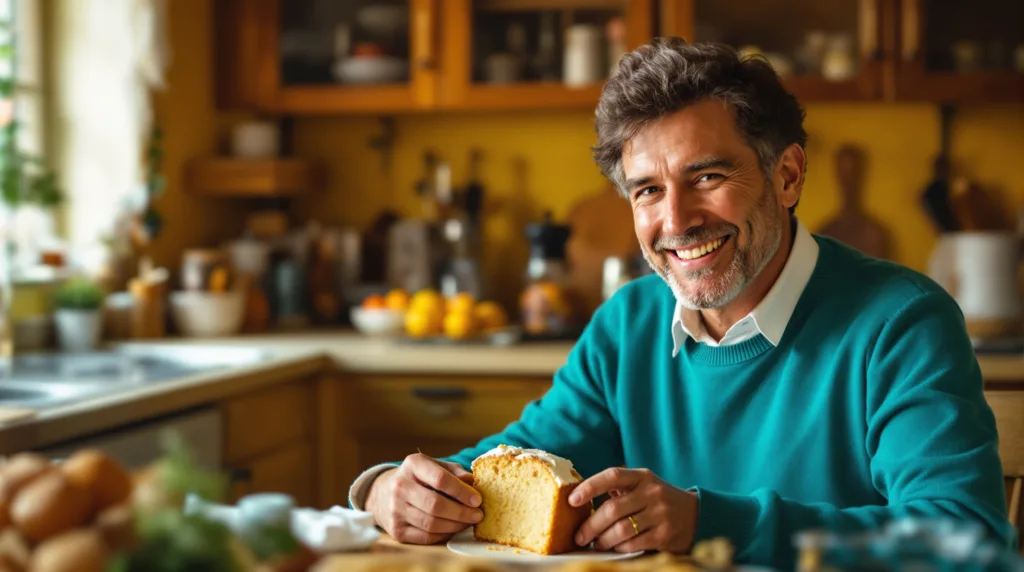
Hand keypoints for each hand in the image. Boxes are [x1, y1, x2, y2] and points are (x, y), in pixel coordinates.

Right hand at [365, 453, 483, 544]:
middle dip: (462, 512)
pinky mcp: (396, 530)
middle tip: (478, 515)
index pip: (440, 479)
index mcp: (413, 465)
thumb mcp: (434, 466)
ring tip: (468, 522)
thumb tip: (474, 483)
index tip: (478, 499)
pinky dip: (444, 535)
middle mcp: (400, 486)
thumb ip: (454, 472)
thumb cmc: (417, 478)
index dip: (462, 491)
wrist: (382, 493)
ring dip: (455, 525)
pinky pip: (426, 537)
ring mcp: (396, 510)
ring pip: (432, 523)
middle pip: (436, 505)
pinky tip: (453, 529)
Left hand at [570, 467, 698, 553]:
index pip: (612, 476)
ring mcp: (660, 514)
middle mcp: (652, 493)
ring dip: (603, 540)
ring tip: (596, 543)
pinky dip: (619, 548)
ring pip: (621, 529)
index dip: (590, 487)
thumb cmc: (659, 500)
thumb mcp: (644, 486)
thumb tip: (581, 500)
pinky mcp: (665, 535)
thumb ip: (620, 489)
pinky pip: (634, 544)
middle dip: (591, 525)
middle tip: (579, 536)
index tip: (572, 500)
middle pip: (612, 509)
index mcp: (642, 477)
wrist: (696, 514)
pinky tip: (615, 548)